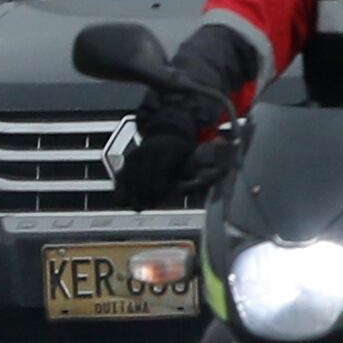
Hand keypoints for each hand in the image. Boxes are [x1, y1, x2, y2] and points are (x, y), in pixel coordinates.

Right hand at [111, 91, 229, 208]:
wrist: (167, 134)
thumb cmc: (183, 152)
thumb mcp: (194, 157)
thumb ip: (205, 169)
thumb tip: (221, 174)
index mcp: (166, 152)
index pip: (158, 174)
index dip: (157, 190)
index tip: (158, 202)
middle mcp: (149, 151)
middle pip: (143, 177)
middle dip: (145, 194)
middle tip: (147, 208)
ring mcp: (136, 154)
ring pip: (130, 177)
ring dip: (132, 194)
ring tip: (137, 208)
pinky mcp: (128, 159)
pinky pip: (121, 175)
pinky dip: (121, 188)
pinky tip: (123, 200)